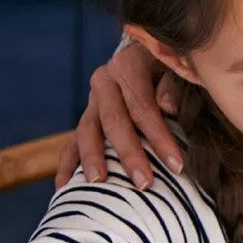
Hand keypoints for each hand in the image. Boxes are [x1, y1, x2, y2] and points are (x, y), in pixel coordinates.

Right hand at [59, 39, 183, 189]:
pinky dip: (67, 166)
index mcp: (128, 66)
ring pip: (86, 132)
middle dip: (129, 155)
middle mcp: (104, 82)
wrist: (148, 53)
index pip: (143, 107)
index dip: (159, 137)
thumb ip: (173, 85)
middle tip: (144, 183)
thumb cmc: (170, 65)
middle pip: (114, 121)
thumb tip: (167, 107)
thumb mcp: (176, 66)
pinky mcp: (85, 119)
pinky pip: (71, 144)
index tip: (176, 165)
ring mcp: (91, 102)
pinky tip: (66, 189)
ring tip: (99, 184)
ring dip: (92, 160)